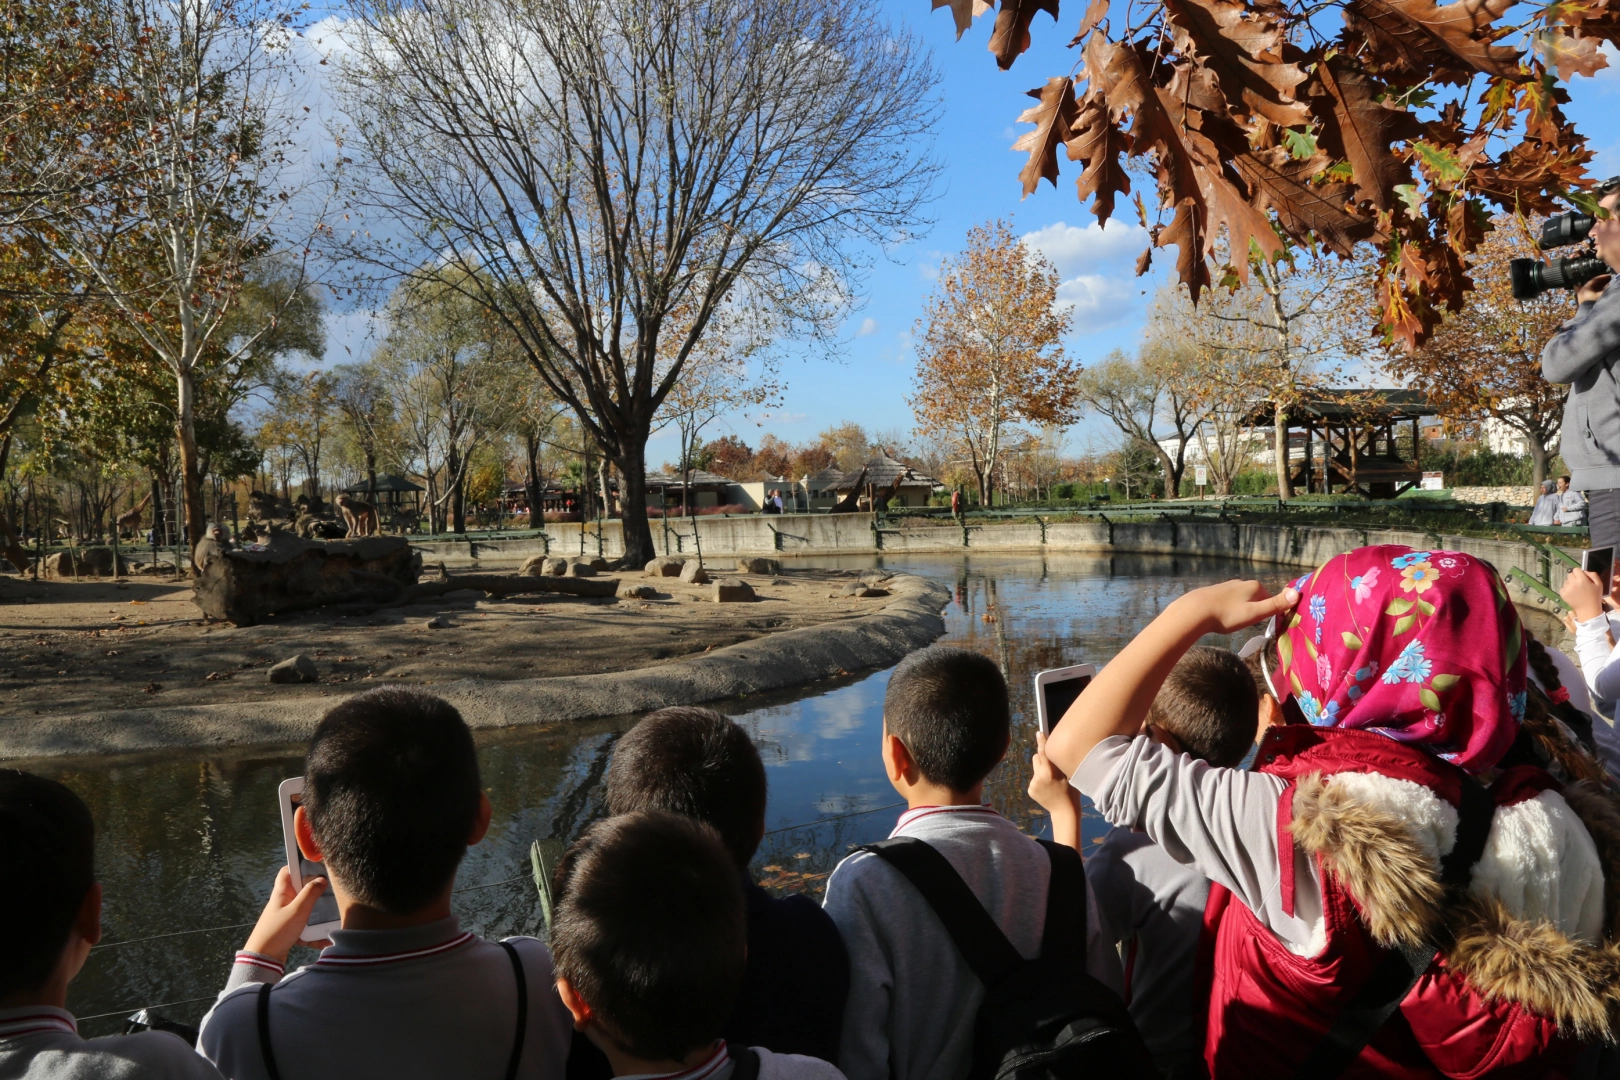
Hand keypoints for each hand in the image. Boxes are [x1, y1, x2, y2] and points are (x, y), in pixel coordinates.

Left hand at [243, 866, 328, 963]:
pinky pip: (304, 928)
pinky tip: (324, 940)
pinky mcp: (289, 932)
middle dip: (315, 892)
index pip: (287, 872)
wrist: (263, 960)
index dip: (299, 866)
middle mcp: (283, 903)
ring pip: (305, 910)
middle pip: (300, 891)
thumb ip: (310, 893)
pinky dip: (314, 934)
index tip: (316, 867)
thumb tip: (322, 879)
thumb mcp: (297, 911)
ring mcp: (285, 918)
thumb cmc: (278, 931)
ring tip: (332, 917)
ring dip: (317, 915)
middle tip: (330, 893)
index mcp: (281, 893)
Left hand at [1028, 731, 1076, 816]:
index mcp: (1049, 773)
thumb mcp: (1069, 775)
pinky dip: (1040, 779)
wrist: (1064, 811)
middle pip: (1036, 758)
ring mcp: (1033, 784)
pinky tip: (1048, 787)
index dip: (1041, 742)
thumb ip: (1060, 763)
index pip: (1043, 753)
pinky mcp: (1030, 790)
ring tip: (1052, 780)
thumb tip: (1055, 749)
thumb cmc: (1071, 792)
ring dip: (1041, 770)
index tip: (1039, 733)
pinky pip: (1034, 778)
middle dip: (1042, 758)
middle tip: (1052, 765)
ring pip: (1035, 769)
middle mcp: (1038, 778)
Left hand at [1175, 579, 1300, 634]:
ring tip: (1234, 622)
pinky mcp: (1216, 591)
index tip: (1261, 624)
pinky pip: (1229, 601)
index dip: (1269, 612)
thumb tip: (1297, 593)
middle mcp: (1242, 582)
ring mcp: (1228, 585)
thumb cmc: (1227, 615)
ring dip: (1242, 610)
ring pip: (1243, 600)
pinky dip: (1230, 609)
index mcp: (1255, 586)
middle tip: (1246, 624)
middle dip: (1255, 611)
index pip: (1271, 599)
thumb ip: (1275, 604)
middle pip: (1257, 599)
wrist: (1195, 611)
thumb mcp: (1255, 613)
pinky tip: (1223, 617)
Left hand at [1561, 567, 1607, 621]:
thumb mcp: (1599, 584)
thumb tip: (1584, 571)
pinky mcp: (1563, 594)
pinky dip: (1566, 589)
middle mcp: (1572, 583)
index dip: (1579, 573)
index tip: (1582, 577)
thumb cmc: (1595, 596)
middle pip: (1570, 574)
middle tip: (1579, 584)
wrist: (1588, 609)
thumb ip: (1593, 575)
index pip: (1575, 570)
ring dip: (1570, 583)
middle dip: (1574, 577)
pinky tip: (1572, 593)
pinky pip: (1562, 588)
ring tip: (1576, 590)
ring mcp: (1566, 589)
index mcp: (1581, 579)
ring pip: (1566, 581)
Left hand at [1578, 274, 1610, 303]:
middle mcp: (1582, 291)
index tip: (1609, 275)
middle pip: (1592, 284)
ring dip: (1599, 286)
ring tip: (1606, 285)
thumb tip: (1609, 283)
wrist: (1588, 315)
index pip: (1594, 280)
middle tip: (1608, 279)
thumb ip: (1606, 288)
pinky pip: (1591, 293)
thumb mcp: (1602, 294)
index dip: (1602, 277)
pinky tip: (1602, 291)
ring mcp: (1582, 296)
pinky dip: (1596, 291)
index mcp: (1585, 288)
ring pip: (1592, 289)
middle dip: (1601, 282)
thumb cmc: (1595, 303)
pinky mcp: (1584, 301)